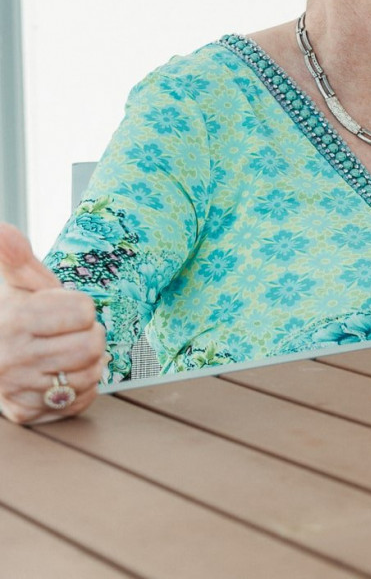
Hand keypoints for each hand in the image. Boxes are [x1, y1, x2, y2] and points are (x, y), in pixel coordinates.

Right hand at [0, 223, 105, 424]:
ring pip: (90, 375)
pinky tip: (62, 376)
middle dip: (90, 335)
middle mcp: (13, 357)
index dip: (81, 308)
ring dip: (88, 363)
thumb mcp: (18, 283)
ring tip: (67, 353)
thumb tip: (1, 227)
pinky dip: (80, 389)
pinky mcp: (25, 412)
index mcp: (16, 319)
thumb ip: (15, 256)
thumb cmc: (13, 313)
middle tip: (71, 333)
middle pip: (92, 345)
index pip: (86, 311)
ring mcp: (17, 388)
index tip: (65, 310)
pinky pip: (79, 401)